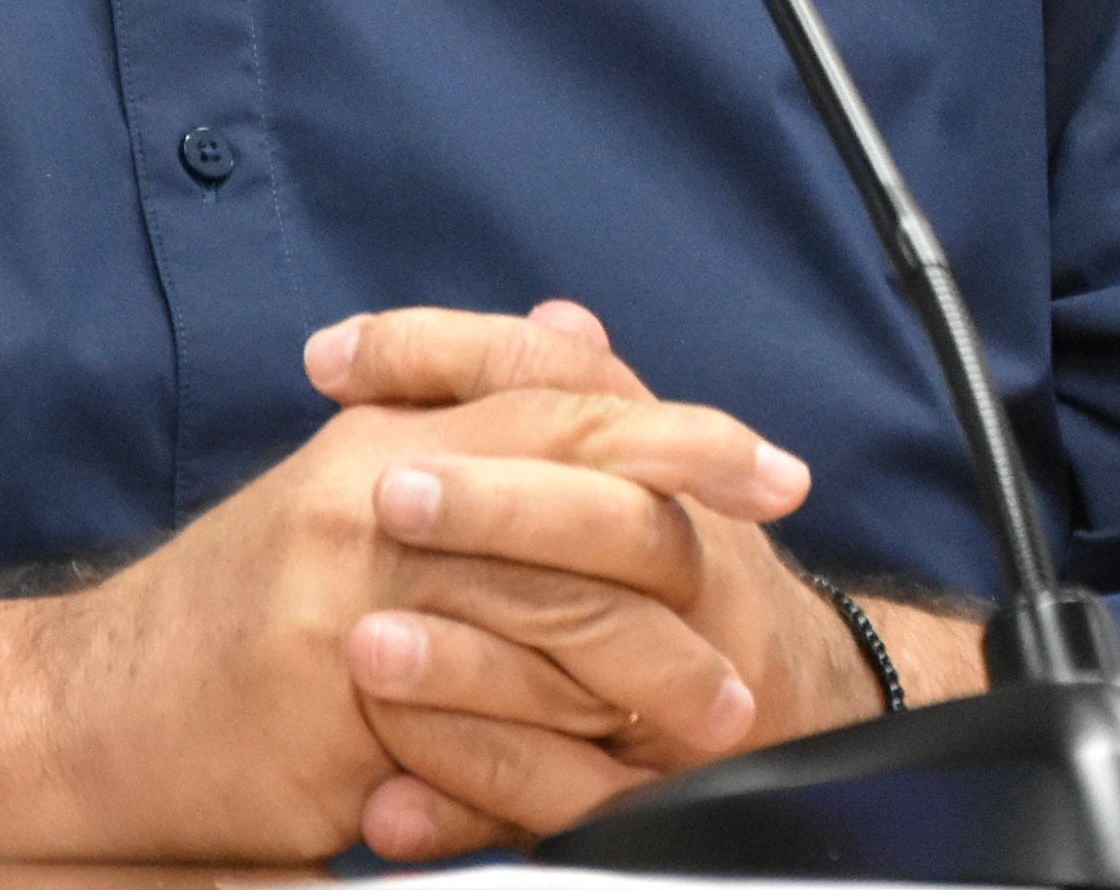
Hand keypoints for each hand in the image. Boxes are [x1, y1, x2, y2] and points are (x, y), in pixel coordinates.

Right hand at [0, 340, 801, 863]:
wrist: (84, 712)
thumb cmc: (232, 610)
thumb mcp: (347, 483)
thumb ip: (465, 411)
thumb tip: (576, 328)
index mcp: (390, 441)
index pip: (562, 408)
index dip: (679, 433)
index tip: (776, 467)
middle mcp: (375, 498)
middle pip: (568, 496)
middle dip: (691, 537)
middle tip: (778, 580)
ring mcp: (353, 601)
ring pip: (539, 619)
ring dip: (644, 669)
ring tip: (724, 705)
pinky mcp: (332, 702)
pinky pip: (472, 728)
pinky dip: (551, 759)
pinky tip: (609, 783)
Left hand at [308, 302, 986, 859]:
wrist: (790, 709)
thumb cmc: (682, 582)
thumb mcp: (637, 478)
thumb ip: (575, 409)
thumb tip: (555, 310)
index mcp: (660, 466)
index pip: (564, 376)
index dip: (445, 353)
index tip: (329, 359)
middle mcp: (688, 561)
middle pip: (605, 516)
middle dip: (493, 503)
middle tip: (385, 493)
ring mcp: (684, 677)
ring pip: (586, 653)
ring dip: (467, 662)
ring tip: (365, 653)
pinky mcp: (653, 790)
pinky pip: (567, 799)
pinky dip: (472, 798)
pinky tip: (386, 810)